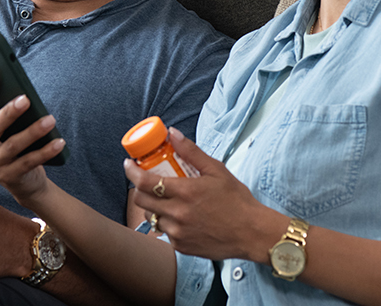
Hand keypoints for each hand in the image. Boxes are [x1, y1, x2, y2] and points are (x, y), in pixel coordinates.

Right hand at [0, 75, 63, 205]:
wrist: (21, 180)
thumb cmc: (10, 142)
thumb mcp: (2, 127)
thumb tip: (5, 80)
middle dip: (9, 112)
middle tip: (26, 99)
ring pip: (13, 145)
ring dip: (33, 131)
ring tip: (50, 120)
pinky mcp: (8, 177)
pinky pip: (29, 161)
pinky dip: (45, 151)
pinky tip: (59, 142)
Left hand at [125, 127, 282, 263]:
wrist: (252, 233)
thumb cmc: (236, 200)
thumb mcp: (216, 170)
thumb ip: (191, 152)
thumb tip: (172, 133)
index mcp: (185, 192)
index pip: (144, 182)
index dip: (131, 172)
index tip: (128, 164)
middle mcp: (177, 214)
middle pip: (141, 201)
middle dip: (139, 189)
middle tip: (147, 182)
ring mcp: (178, 233)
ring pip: (152, 218)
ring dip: (155, 208)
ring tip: (168, 201)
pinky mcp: (182, 247)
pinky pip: (165, 233)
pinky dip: (169, 223)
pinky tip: (183, 218)